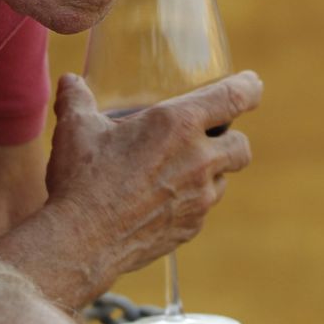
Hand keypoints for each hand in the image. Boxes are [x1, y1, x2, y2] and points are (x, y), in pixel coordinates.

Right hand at [44, 70, 261, 285]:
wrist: (81, 242)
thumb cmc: (82, 180)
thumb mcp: (76, 128)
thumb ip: (77, 98)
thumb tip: (71, 81)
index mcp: (178, 125)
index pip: (234, 98)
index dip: (249, 87)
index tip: (252, 83)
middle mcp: (198, 160)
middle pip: (241, 145)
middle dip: (231, 137)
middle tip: (210, 135)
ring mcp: (199, 199)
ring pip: (224, 180)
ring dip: (211, 172)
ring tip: (178, 169)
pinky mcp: (191, 228)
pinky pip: (203, 209)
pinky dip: (191, 201)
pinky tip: (163, 200)